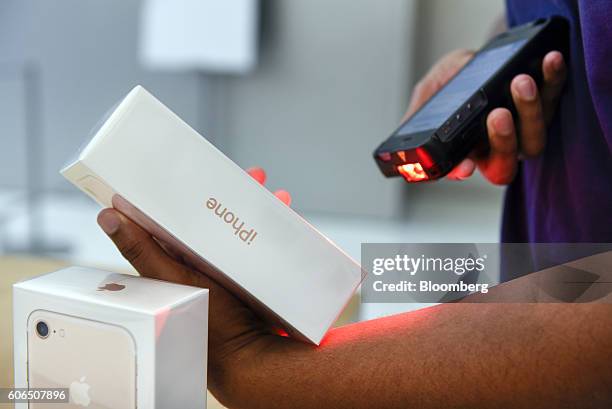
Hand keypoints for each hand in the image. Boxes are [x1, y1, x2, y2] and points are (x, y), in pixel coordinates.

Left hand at [96, 167, 291, 404]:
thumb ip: (142, 250)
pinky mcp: (256, 275)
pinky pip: (264, 243)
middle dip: (234, 192)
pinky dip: (276, 226)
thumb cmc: (207, 322)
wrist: (250, 356)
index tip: (198, 169)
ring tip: (272, 189)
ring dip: (258, 204)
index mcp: (178, 258)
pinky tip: (287, 211)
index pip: (178, 215)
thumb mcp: (174, 280)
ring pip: (242, 225)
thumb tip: (105, 215)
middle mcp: (204, 260)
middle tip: (251, 174)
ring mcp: (232, 268)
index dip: (187, 191)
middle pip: (216, 215)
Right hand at [405, 48, 566, 183]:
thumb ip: (416, 116)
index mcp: (466, 150)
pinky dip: (553, 79)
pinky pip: (555, 98)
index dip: (462, 171)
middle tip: (496, 115)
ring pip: (534, 139)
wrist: (482, 53)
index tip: (463, 166)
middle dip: (502, 142)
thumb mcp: (429, 94)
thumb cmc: (453, 78)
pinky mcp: (548, 105)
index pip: (465, 170)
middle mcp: (497, 147)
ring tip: (519, 82)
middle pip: (505, 164)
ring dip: (529, 111)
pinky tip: (548, 61)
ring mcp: (524, 130)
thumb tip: (398, 142)